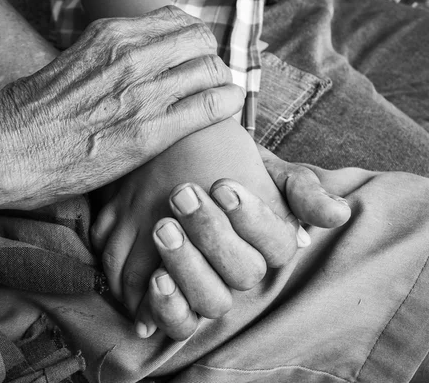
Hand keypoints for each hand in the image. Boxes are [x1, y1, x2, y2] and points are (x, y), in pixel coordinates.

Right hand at [0, 6, 244, 208]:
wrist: (9, 149)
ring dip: (220, 82)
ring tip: (215, 98)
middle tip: (205, 80)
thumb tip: (131, 66)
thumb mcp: (72, 63)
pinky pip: (210, 106)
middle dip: (209, 58)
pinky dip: (226, 105)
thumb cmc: (34, 113)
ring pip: (212, 68)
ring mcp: (142, 92)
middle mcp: (131, 55)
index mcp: (111, 34)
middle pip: (200, 40)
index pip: (177, 21)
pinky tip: (224, 111)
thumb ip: (108, 58)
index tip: (191, 59)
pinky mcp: (149, 132)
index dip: (192, 42)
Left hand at [139, 160, 350, 339]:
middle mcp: (245, 273)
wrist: (182, 170)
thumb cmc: (228, 169)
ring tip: (164, 227)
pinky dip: (168, 307)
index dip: (251, 218)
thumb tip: (337, 213)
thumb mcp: (266, 171)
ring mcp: (212, 291)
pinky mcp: (178, 305)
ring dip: (187, 266)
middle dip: (211, 233)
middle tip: (182, 194)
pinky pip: (180, 324)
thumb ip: (301, 188)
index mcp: (271, 243)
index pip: (277, 244)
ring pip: (212, 301)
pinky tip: (156, 277)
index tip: (221, 185)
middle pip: (242, 272)